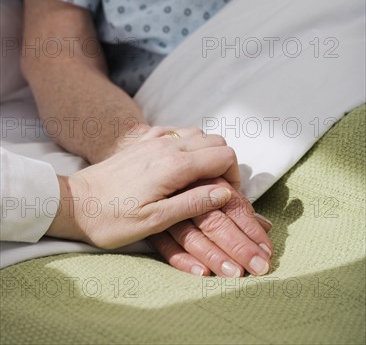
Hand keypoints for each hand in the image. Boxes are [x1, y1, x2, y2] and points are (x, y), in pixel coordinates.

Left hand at [46, 127, 238, 247]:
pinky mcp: (142, 141)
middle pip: (215, 140)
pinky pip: (176, 132)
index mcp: (174, 166)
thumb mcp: (154, 221)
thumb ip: (192, 203)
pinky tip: (178, 164)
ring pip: (198, 133)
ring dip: (207, 152)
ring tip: (200, 180)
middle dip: (225, 162)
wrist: (75, 203)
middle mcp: (167, 145)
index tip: (227, 196)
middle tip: (217, 189)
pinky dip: (187, 144)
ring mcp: (153, 139)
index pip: (224, 156)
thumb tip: (225, 192)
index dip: (234, 175)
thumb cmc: (111, 219)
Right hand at [149, 177, 272, 277]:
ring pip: (192, 234)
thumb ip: (236, 206)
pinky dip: (182, 259)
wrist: (133, 179)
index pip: (231, 204)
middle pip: (215, 220)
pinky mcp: (150, 226)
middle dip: (239, 245)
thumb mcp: (210, 189)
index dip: (250, 227)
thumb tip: (265, 226)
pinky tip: (202, 273)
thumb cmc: (183, 183)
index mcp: (205, 179)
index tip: (266, 250)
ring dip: (214, 254)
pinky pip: (166, 245)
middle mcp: (187, 192)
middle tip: (259, 267)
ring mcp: (166, 210)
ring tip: (235, 274)